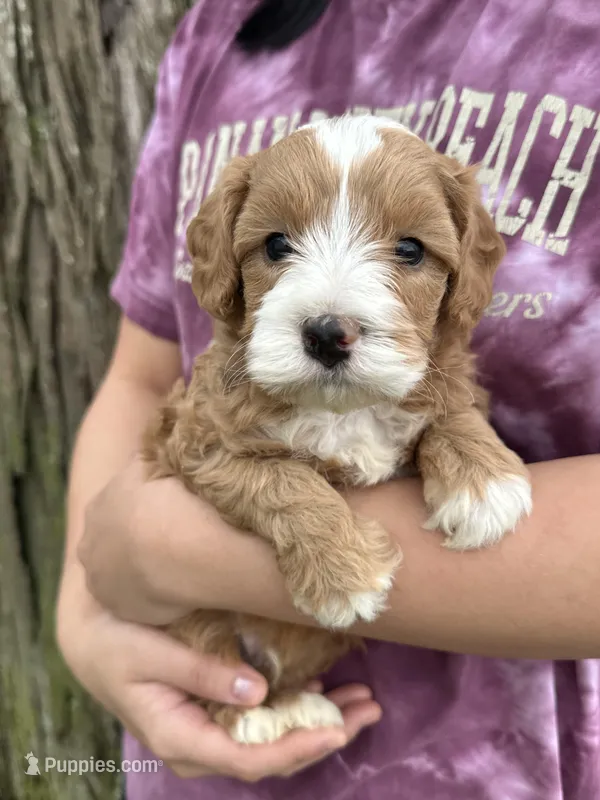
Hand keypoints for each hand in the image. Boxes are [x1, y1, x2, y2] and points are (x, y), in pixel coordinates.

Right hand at [60, 605, 380, 779]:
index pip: (251, 759)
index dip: (298, 747)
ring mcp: (212, 728)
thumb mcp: (150, 654)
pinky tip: (326, 688)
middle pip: (273, 755)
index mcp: (183, 738)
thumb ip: (200, 672)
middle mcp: (202, 743)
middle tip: (370, 706)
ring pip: (274, 739)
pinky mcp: (218, 709)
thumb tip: (258, 691)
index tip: (337, 728)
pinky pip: (265, 718)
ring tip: (362, 698)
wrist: (92, 638)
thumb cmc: (116, 643)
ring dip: (320, 721)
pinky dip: (298, 705)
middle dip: (325, 734)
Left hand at [78, 457, 195, 624]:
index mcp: (98, 508)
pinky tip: (185, 585)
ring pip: (124, 577)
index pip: (113, 510)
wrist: (174, 542)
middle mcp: (90, 547)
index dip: (138, 511)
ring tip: (181, 565)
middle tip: (171, 540)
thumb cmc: (168, 494)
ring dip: (146, 573)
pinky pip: (145, 602)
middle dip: (135, 544)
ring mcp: (104, 584)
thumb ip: (144, 463)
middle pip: (111, 546)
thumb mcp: (153, 462)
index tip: (162, 512)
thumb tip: (149, 451)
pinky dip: (163, 595)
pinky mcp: (124, 612)